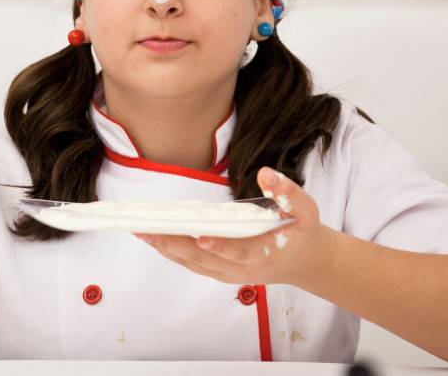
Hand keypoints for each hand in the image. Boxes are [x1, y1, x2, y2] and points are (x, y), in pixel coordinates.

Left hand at [133, 166, 334, 286]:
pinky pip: (192, 264)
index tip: (202, 237)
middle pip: (204, 259)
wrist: (303, 262)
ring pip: (193, 263)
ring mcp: (229, 273)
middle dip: (174, 244)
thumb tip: (266, 174)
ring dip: (166, 249)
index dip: (221, 246)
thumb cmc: (301, 232)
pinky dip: (172, 252)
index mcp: (265, 253)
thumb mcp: (306, 210)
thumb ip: (288, 192)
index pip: (240, 252)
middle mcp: (243, 268)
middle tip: (148, 229)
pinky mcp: (220, 272)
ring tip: (142, 232)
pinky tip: (155, 239)